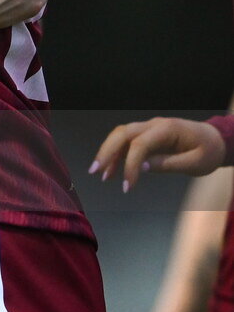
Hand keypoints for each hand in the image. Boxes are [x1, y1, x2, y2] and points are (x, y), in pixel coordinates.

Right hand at [90, 117, 225, 192]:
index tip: (127, 186)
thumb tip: (142, 167)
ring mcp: (148, 128)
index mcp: (167, 129)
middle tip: (96, 171)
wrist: (215, 140)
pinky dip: (117, 154)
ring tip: (102, 174)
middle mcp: (153, 125)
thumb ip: (169, 164)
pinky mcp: (146, 135)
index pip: (140, 144)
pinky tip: (112, 170)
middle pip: (122, 133)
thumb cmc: (208, 152)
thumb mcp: (195, 163)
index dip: (130, 164)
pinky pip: (127, 141)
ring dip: (108, 153)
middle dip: (107, 152)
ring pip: (121, 135)